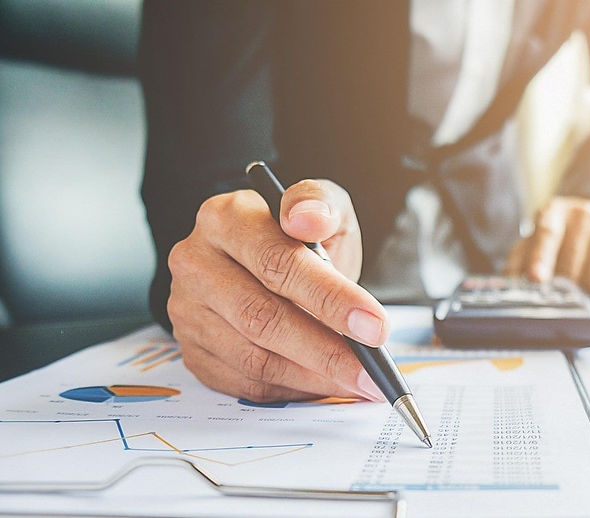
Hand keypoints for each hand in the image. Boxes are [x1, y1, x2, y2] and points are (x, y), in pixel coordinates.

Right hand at [167, 179, 388, 402]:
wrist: (270, 263)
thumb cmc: (299, 237)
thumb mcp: (323, 208)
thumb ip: (321, 204)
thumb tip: (307, 218)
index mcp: (225, 217)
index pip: (277, 262)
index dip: (331, 297)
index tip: (375, 326)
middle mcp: (196, 262)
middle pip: (262, 317)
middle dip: (327, 349)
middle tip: (371, 368)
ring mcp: (188, 310)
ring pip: (254, 358)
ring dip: (313, 376)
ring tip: (357, 380)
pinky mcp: (193, 350)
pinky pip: (244, 383)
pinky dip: (291, 389)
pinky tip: (324, 384)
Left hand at [506, 196, 589, 291]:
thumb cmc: (557, 230)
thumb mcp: (533, 237)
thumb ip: (518, 260)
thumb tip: (508, 284)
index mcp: (553, 212)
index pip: (546, 235)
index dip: (540, 259)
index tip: (536, 278)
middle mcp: (581, 214)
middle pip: (570, 262)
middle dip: (560, 283)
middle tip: (555, 286)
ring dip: (580, 287)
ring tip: (574, 275)